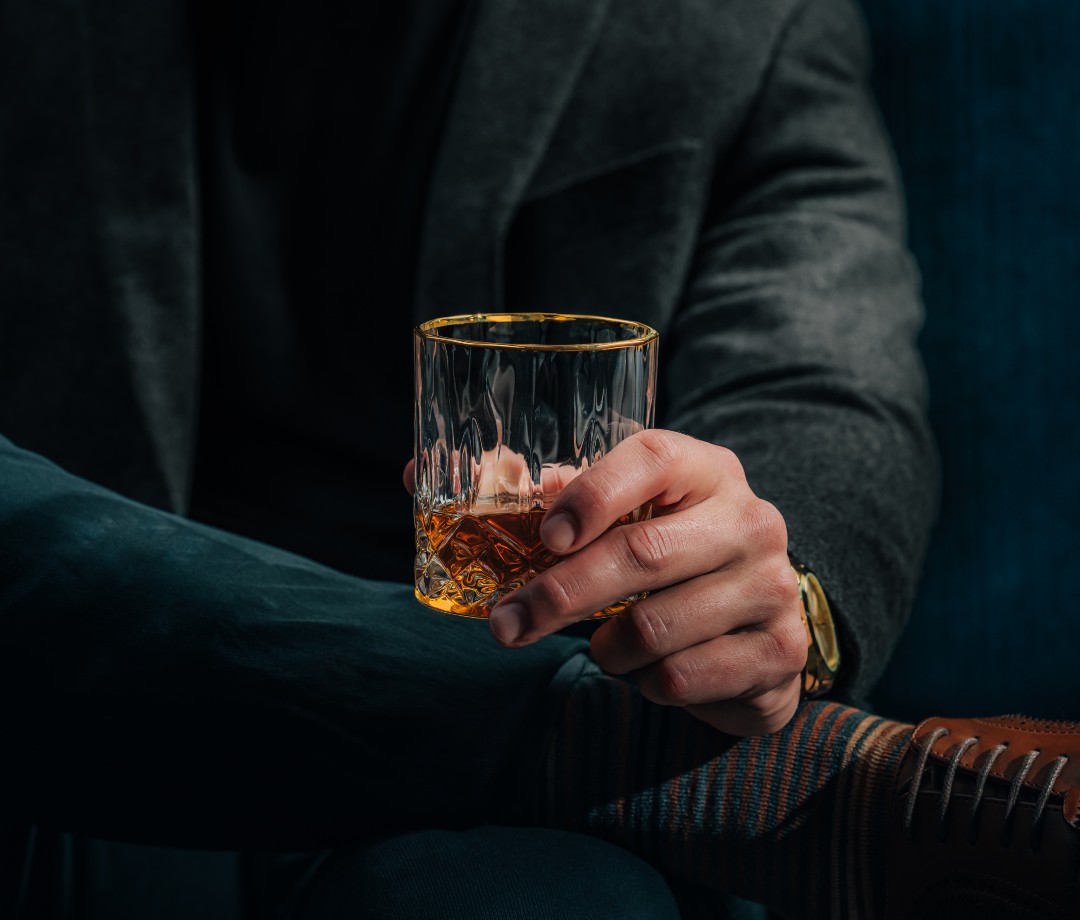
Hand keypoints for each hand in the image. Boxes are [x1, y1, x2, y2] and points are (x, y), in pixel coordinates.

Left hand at [487, 430, 806, 735]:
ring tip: (606, 645)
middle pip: (642, 553)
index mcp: (710, 472)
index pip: (653, 459)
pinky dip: (645, 681)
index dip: (593, 495)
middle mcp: (751, 522)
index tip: (548, 537)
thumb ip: (581, 496)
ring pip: (653, 628)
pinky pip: (680, 676)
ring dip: (606, 647)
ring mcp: (772, 587)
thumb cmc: (679, 562)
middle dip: (560, 594)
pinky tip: (653, 668)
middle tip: (507, 624)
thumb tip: (513, 480)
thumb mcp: (639, 517)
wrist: (758, 630)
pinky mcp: (780, 652)